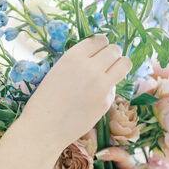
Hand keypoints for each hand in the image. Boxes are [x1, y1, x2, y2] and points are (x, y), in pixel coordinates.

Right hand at [22, 35, 132, 153]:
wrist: (44, 128)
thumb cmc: (45, 100)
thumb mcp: (57, 71)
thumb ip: (78, 61)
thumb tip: (99, 55)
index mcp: (73, 56)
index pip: (99, 40)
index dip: (100, 46)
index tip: (98, 52)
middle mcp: (89, 67)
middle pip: (114, 50)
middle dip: (112, 55)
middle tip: (106, 63)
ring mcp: (100, 84)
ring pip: (124, 64)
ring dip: (120, 65)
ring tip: (111, 73)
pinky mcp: (106, 101)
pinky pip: (114, 87)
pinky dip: (108, 89)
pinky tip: (94, 97)